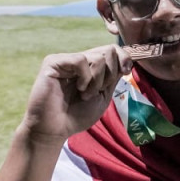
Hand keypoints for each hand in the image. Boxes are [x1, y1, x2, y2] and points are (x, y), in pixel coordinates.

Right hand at [19, 45, 133, 142]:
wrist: (55, 130)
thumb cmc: (77, 116)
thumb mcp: (103, 96)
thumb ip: (113, 78)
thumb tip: (126, 61)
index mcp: (90, 67)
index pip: (112, 50)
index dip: (124, 58)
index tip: (126, 72)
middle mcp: (78, 60)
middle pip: (109, 50)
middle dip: (110, 74)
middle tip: (97, 91)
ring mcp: (66, 60)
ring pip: (98, 57)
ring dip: (97, 81)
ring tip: (84, 94)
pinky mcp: (53, 62)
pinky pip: (80, 60)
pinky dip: (85, 78)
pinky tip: (78, 88)